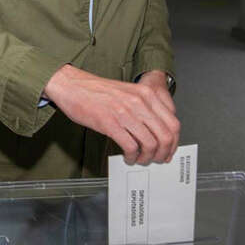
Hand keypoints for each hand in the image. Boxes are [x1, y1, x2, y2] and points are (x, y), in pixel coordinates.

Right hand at [44, 65, 179, 164]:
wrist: (70, 85)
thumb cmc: (95, 90)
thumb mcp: (127, 93)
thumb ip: (143, 108)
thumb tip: (155, 132)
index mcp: (146, 94)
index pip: (173, 123)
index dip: (173, 142)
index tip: (168, 150)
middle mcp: (139, 102)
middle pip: (165, 136)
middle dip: (162, 153)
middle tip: (156, 159)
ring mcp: (124, 113)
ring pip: (150, 144)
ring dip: (147, 157)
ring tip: (139, 159)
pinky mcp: (110, 123)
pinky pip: (131, 146)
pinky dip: (132, 156)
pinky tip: (127, 157)